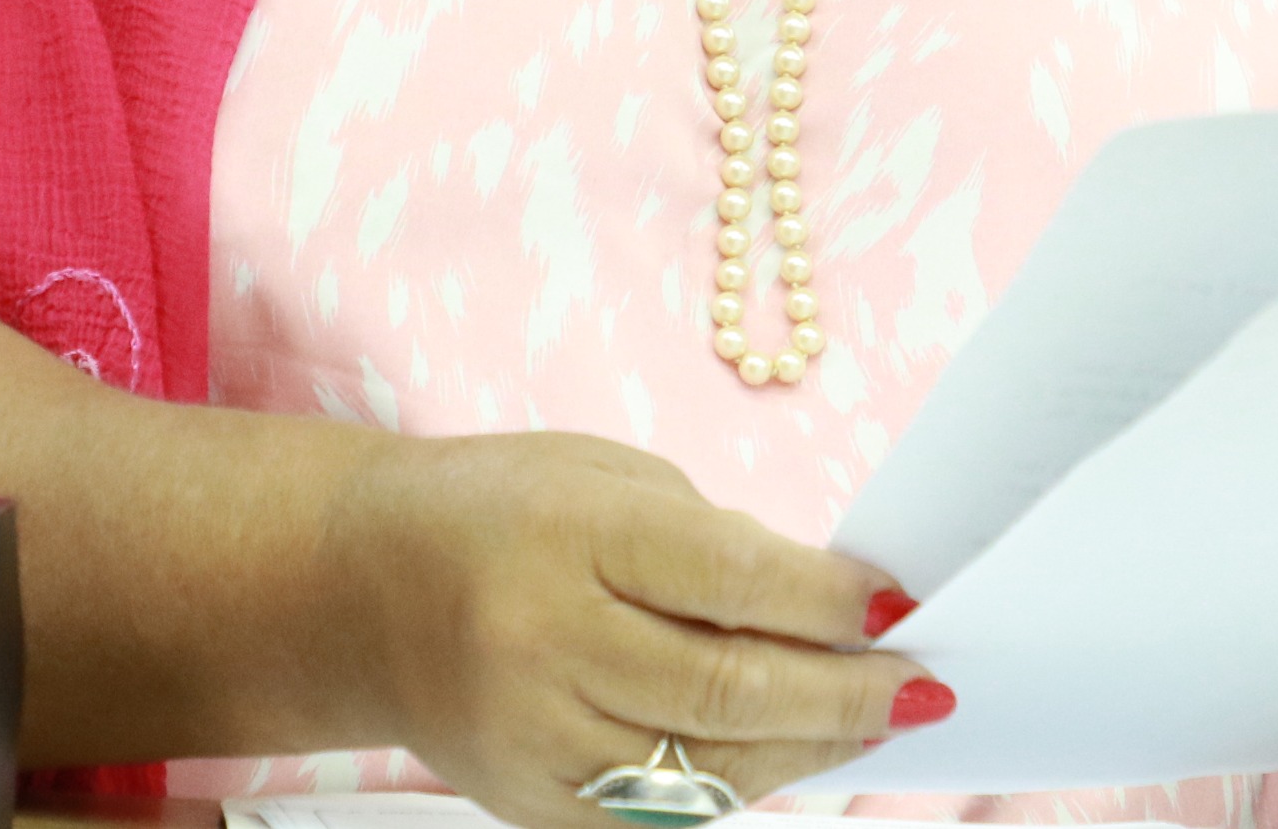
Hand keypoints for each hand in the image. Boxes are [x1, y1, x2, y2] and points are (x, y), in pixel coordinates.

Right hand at [315, 428, 948, 828]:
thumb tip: (830, 610)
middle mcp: (543, 646)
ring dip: (808, 749)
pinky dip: (737, 790)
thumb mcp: (604, 481)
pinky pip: (659, 817)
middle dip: (845, 693)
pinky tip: (789, 757)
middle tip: (922, 685)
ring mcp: (531, 740)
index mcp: (565, 538)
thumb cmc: (500, 511)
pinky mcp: (526, 805)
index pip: (729, 580)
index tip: (900, 604)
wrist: (355, 586)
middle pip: (728, 690)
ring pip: (706, 769)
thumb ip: (711, 543)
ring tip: (876, 721)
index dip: (829, 601)